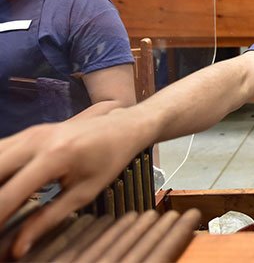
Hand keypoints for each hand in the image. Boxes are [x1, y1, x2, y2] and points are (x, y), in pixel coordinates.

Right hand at [0, 115, 141, 257]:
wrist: (123, 126)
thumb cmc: (110, 158)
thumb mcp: (85, 192)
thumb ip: (49, 218)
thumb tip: (20, 246)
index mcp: (55, 155)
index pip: (10, 193)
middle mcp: (37, 140)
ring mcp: (31, 132)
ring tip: (2, 206)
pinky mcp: (29, 132)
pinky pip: (0, 151)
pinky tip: (3, 187)